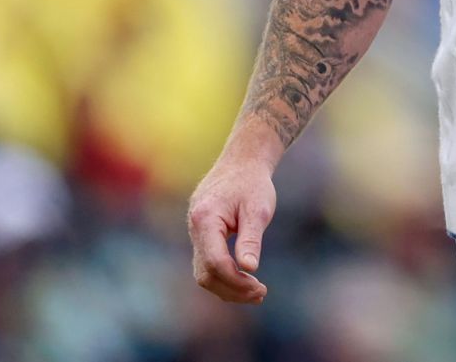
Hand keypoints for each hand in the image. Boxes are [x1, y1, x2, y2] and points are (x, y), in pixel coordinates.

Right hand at [187, 152, 275, 302]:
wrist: (242, 162)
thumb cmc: (252, 183)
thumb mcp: (258, 209)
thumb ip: (251, 239)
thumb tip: (250, 269)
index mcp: (205, 219)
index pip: (214, 261)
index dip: (235, 280)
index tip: (259, 287)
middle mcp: (194, 228)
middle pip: (205, 273)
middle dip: (232, 289)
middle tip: (261, 294)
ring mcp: (195, 233)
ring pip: (203, 272)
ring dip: (227, 287)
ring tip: (256, 292)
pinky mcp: (202, 236)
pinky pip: (207, 263)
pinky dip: (224, 276)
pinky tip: (245, 280)